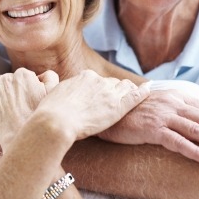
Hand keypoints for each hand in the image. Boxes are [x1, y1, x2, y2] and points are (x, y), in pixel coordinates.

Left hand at [0, 68, 58, 147]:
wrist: (21, 139)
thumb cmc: (38, 119)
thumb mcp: (52, 94)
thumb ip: (49, 77)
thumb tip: (40, 74)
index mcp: (25, 74)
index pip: (22, 77)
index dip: (24, 90)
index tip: (25, 101)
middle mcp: (8, 77)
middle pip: (8, 80)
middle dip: (11, 90)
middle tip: (15, 108)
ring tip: (2, 108)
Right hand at [35, 70, 150, 140]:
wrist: (56, 122)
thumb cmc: (50, 111)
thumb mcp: (53, 93)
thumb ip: (61, 89)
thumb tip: (53, 84)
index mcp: (84, 76)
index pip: (96, 80)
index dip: (99, 88)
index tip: (99, 94)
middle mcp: (98, 81)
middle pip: (111, 83)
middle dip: (114, 90)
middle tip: (116, 98)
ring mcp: (109, 93)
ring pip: (124, 88)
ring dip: (128, 90)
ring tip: (135, 93)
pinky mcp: (117, 107)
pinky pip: (135, 96)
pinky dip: (143, 91)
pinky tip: (149, 89)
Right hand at [99, 86, 198, 163]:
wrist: (107, 110)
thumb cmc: (132, 110)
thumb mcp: (157, 103)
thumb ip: (175, 107)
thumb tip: (194, 116)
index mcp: (174, 97)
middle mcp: (172, 104)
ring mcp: (163, 116)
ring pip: (196, 129)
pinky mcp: (152, 130)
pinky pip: (178, 142)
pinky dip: (195, 150)